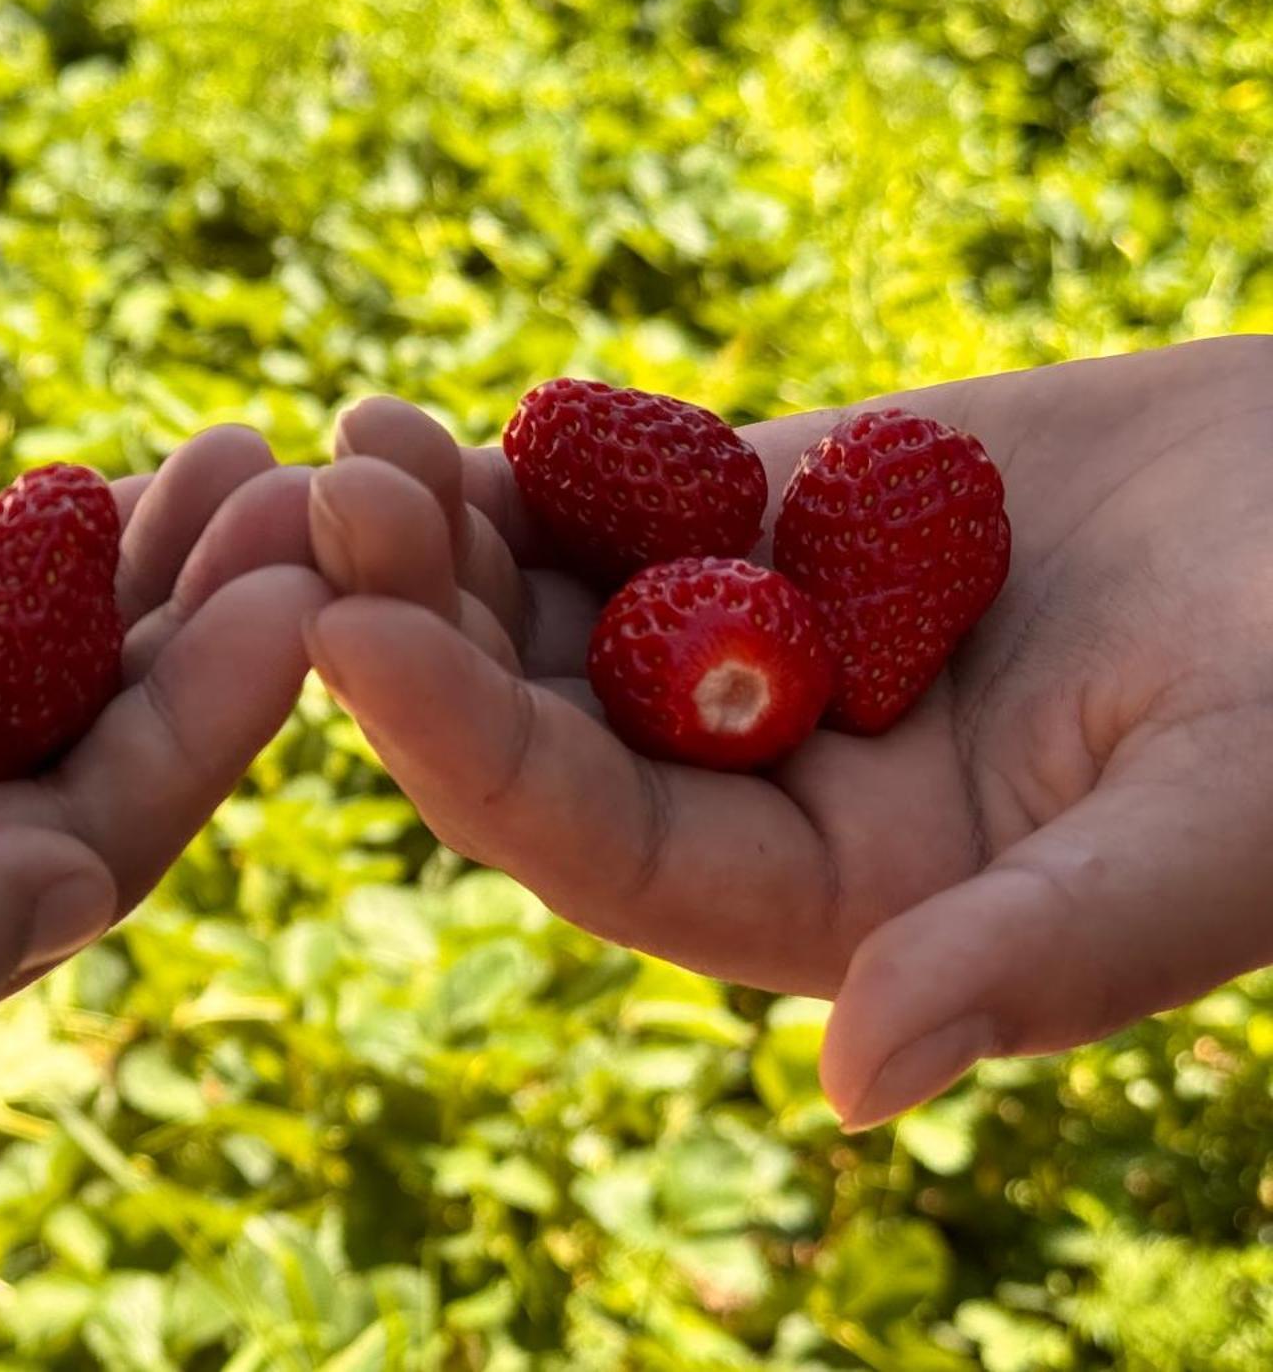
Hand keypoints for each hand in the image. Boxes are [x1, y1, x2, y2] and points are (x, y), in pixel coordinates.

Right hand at [0, 428, 318, 1081]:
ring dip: (167, 568)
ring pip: (66, 661)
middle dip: (215, 633)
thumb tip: (86, 885)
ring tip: (253, 451)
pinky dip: (70, 535)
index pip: (91, 852)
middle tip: (314, 500)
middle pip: (104, 749)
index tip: (298, 601)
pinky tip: (153, 468)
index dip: (207, 734)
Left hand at [304, 336, 1272, 1126]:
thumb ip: (1043, 953)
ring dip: (441, 537)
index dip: (468, 752)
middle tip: (322, 502)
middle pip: (541, 723)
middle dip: (421, 623)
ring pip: (552, 611)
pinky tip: (435, 420)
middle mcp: (760, 793)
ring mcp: (750, 654)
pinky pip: (620, 504)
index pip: (603, 850)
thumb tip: (853, 1085)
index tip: (348, 637)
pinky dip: (531, 465)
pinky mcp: (766, 529)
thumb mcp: (1216, 826)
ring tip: (355, 443)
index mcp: (834, 906)